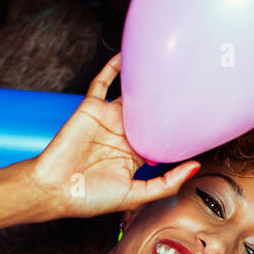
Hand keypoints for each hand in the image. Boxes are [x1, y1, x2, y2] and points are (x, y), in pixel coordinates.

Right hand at [28, 53, 200, 219]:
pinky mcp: (91, 108)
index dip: (177, 132)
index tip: (198, 122)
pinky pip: (102, 83)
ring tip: (165, 66)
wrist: (55, 189)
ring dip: (144, 82)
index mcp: (134, 157)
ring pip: (131, 95)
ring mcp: (108, 120)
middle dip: (166, 102)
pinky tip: (125, 55)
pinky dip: (112, 68)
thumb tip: (195, 167)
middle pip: (150, 114)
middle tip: (189, 85)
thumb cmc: (90, 198)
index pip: (160, 139)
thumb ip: (167, 183)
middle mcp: (122, 136)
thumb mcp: (136, 196)